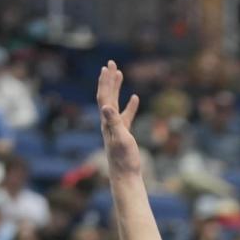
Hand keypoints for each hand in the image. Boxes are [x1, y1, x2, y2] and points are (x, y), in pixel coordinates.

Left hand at [97, 60, 141, 178]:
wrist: (126, 176)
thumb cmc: (124, 159)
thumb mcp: (120, 138)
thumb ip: (113, 121)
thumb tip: (106, 106)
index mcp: (107, 121)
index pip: (104, 97)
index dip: (105, 81)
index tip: (108, 67)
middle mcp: (108, 122)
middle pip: (107, 96)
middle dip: (108, 79)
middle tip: (110, 63)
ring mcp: (116, 128)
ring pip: (115, 103)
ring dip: (116, 88)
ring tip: (119, 74)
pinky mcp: (124, 134)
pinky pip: (126, 115)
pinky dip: (130, 105)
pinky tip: (135, 98)